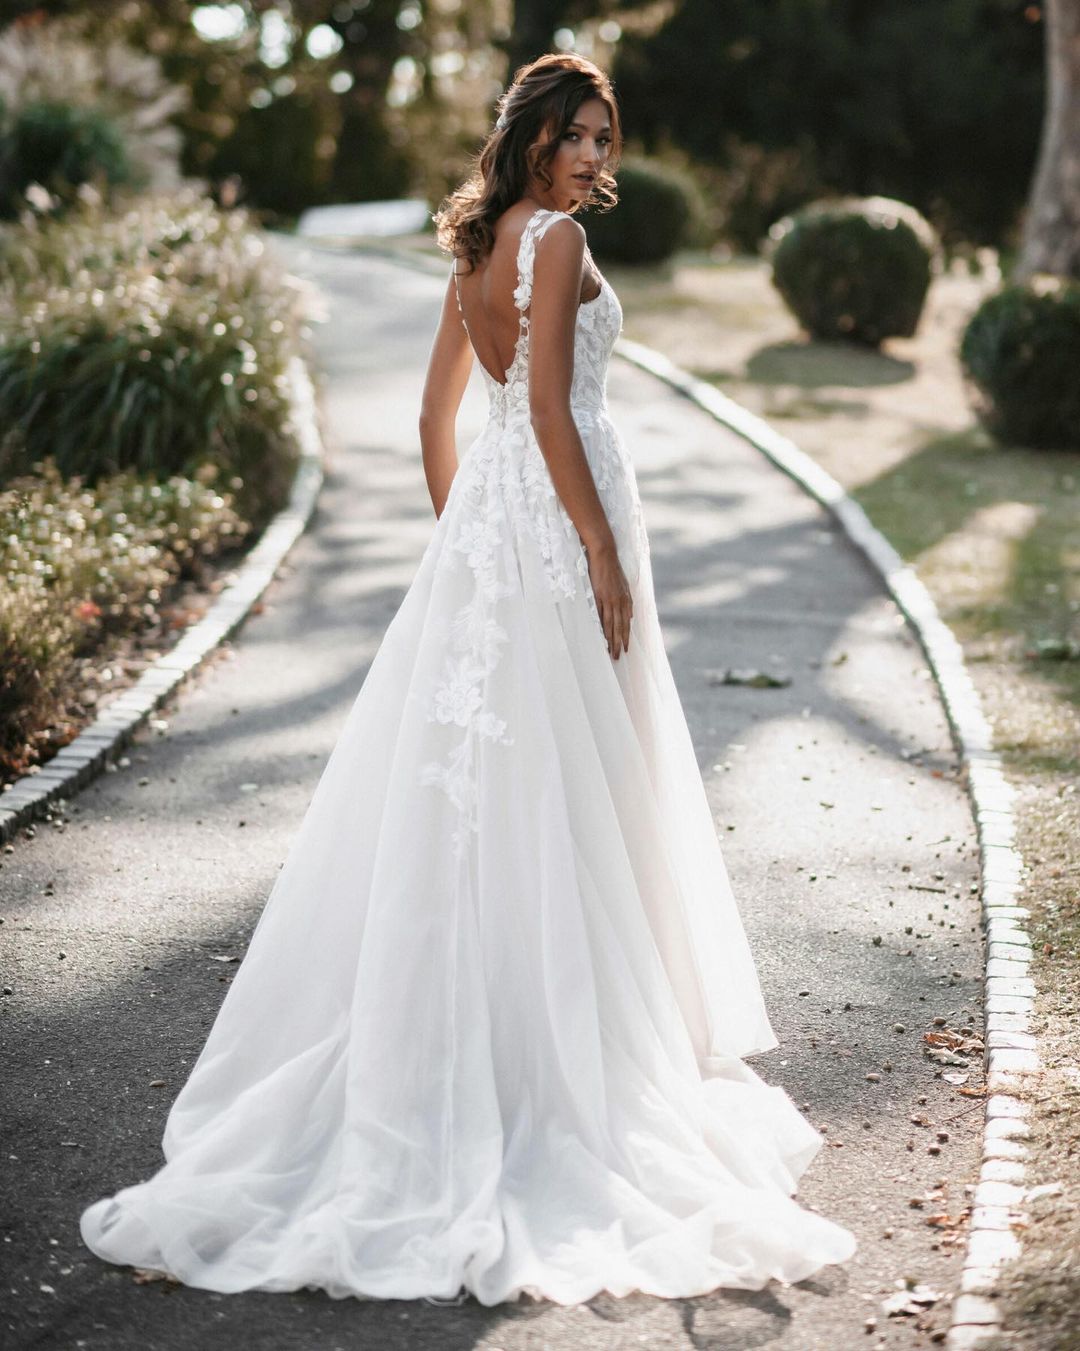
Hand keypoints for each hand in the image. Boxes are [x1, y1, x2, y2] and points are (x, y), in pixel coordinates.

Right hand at [584, 538, 632, 659]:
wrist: (605, 555)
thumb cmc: (612, 569)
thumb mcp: (624, 585)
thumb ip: (626, 600)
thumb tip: (629, 615)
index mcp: (626, 599)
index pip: (626, 623)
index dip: (626, 637)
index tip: (626, 648)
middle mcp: (620, 601)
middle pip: (620, 627)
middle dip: (620, 643)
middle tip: (618, 657)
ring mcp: (610, 599)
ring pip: (612, 625)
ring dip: (611, 640)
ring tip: (611, 651)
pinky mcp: (600, 596)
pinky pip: (601, 615)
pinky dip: (602, 627)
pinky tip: (602, 637)